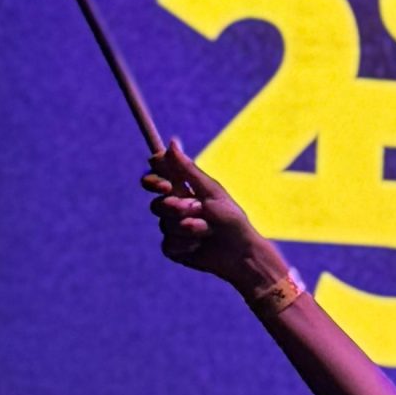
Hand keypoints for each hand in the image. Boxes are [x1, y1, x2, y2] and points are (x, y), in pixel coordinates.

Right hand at [143, 139, 284, 289]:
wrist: (241, 253)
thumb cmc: (231, 218)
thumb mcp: (210, 191)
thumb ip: (187, 170)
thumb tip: (171, 142)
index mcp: (182, 191)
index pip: (156, 179)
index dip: (154, 181)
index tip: (166, 186)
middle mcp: (175, 209)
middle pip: (156, 204)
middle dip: (175, 207)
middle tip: (195, 209)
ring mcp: (173, 230)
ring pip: (164, 225)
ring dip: (188, 227)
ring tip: (208, 231)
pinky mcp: (174, 249)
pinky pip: (168, 244)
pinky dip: (185, 244)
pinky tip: (199, 246)